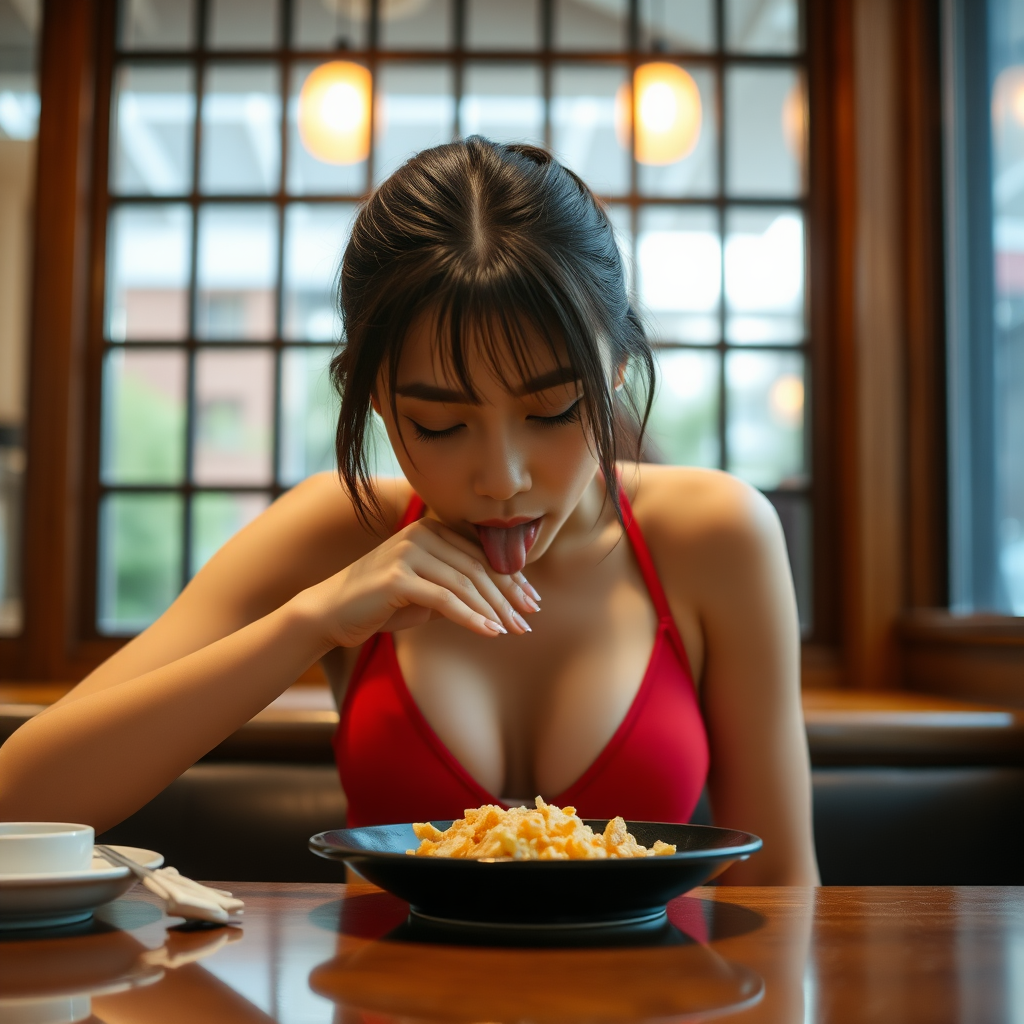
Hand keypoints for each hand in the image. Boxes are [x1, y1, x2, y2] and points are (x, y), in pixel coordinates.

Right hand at [301, 518, 541, 648]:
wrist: (330, 613)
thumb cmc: (381, 605)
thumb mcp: (426, 592)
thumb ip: (457, 587)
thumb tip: (503, 600)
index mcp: (430, 530)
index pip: (481, 554)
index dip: (510, 578)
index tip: (531, 600)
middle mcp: (421, 534)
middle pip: (478, 567)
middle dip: (508, 595)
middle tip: (529, 619)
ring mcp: (408, 552)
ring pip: (466, 583)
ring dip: (495, 609)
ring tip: (514, 630)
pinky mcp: (397, 577)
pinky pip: (445, 599)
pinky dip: (472, 617)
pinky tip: (490, 632)